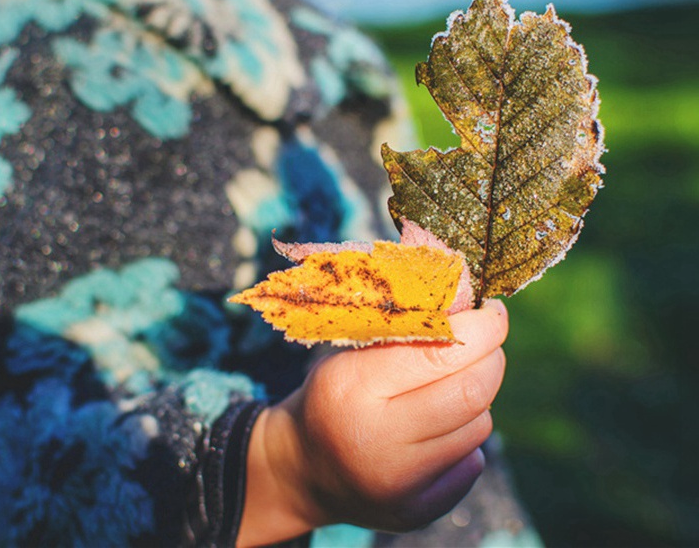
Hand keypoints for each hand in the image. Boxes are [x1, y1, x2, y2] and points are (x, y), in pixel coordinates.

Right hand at [238, 300, 507, 545]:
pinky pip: (472, 462)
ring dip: (476, 398)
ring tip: (446, 389)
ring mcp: (397, 483)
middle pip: (472, 391)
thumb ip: (409, 317)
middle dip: (492, 357)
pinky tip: (436, 430)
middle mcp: (374, 439)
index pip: (441, 351)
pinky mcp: (416, 511)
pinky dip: (466, 437)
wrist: (305, 470)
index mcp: (351, 386)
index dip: (482, 326)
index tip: (492, 310)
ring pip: (479, 425)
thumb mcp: (354, 346)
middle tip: (487, 342)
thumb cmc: (335, 392)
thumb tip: (469, 286)